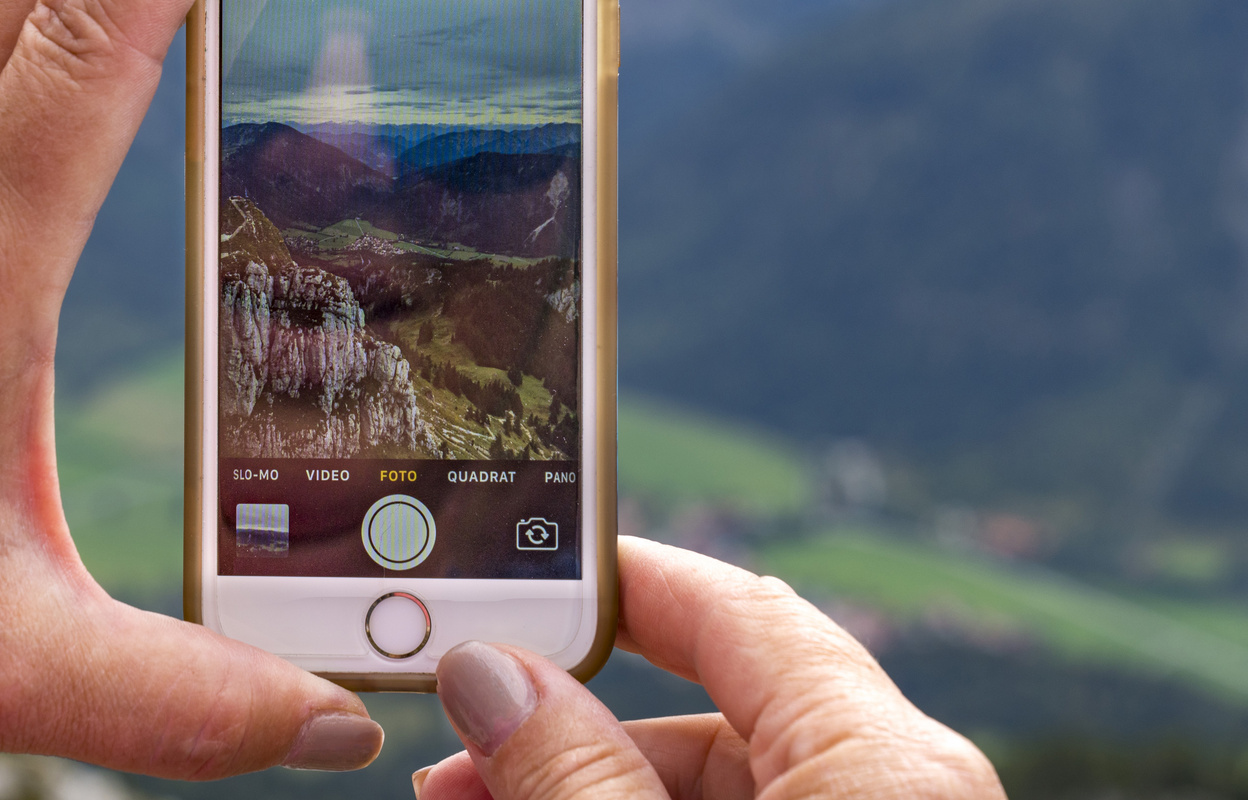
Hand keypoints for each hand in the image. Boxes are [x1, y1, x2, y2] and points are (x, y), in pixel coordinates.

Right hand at [413, 538, 1004, 799]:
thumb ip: (575, 775)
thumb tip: (491, 673)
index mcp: (886, 762)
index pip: (733, 608)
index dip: (615, 576)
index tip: (511, 571)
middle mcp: (894, 791)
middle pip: (709, 710)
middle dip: (565, 722)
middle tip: (455, 756)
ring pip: (713, 785)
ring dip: (582, 783)